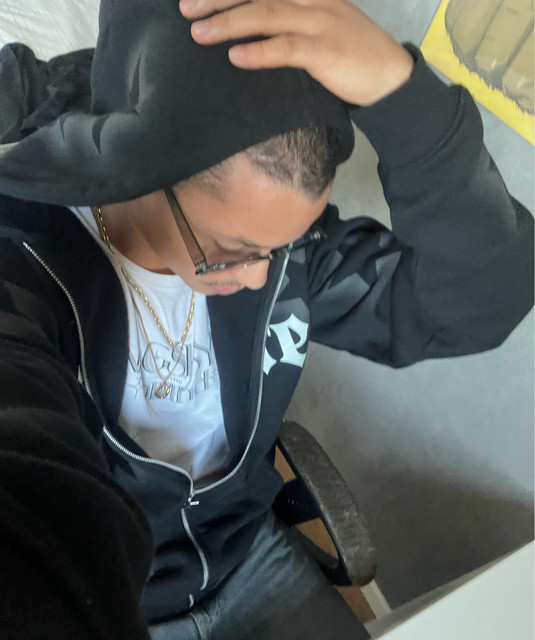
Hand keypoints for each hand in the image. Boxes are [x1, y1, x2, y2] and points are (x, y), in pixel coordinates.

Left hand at [179, 0, 413, 106]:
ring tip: (199, 32)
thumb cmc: (350, 53)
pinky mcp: (326, 50)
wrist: (390, 75)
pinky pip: (287, 48)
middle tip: (186, 8)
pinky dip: (260, 52)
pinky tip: (236, 57)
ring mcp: (319, 22)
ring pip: (266, 15)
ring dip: (229, 22)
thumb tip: (251, 28)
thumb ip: (289, 21)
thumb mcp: (320, 25)